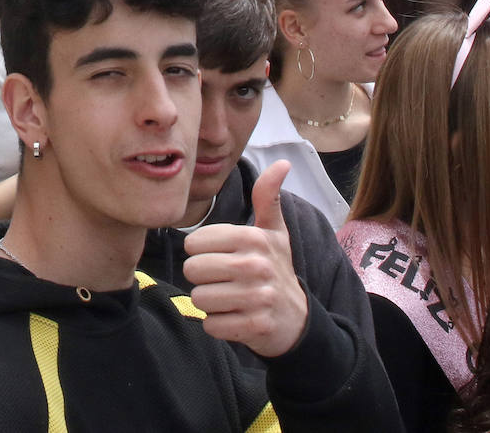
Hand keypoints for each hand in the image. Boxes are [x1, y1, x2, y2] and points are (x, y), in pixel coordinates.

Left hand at [182, 160, 307, 357]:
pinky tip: (235, 316)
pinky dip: (217, 323)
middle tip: (223, 280)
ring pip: (199, 297)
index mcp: (254, 238)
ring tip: (229, 297)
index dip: (200, 252)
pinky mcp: (255, 326)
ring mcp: (257, 297)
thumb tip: (282, 163)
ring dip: (209, 301)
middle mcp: (256, 265)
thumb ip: (267, 197)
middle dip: (202, 278)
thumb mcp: (274, 232)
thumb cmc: (276, 268)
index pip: (194, 242)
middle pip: (192, 270)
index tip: (219, 257)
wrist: (296, 319)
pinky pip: (211, 324)